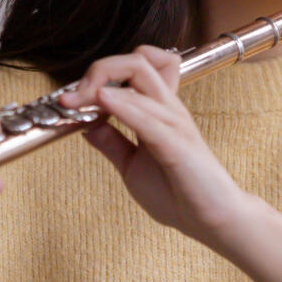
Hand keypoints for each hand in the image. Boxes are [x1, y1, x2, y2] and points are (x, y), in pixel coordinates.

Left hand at [57, 45, 245, 242]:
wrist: (211, 220)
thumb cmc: (178, 194)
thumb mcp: (131, 165)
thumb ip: (112, 142)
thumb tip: (85, 125)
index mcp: (159, 111)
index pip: (137, 66)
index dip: (100, 74)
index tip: (70, 101)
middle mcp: (168, 108)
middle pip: (137, 61)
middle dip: (99, 69)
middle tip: (73, 97)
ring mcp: (175, 123)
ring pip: (140, 78)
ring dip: (100, 86)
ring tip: (73, 102)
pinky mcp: (177, 146)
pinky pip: (148, 117)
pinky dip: (122, 106)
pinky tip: (101, 102)